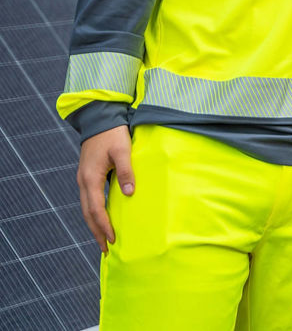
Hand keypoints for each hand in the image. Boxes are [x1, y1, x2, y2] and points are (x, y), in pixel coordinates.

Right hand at [77, 125, 133, 253]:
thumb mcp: (123, 150)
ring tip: (104, 240)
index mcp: (91, 178)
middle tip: (106, 250)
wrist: (100, 120)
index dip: (104, 226)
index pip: (96, 209)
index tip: (111, 240)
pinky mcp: (88, 177)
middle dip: (96, 232)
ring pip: (87, 208)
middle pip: (88, 214)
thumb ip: (126, 171)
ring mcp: (84, 180)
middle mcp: (84, 182)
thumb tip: (129, 194)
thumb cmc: (113, 134)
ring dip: (95, 225)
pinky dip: (95, 213)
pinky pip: (90, 200)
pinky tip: (103, 219)